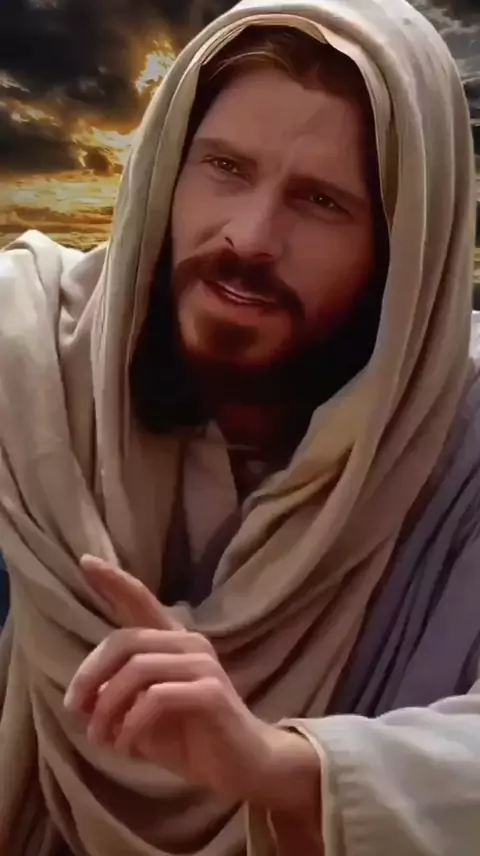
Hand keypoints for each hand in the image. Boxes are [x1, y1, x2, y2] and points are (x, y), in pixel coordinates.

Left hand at [64, 556, 320, 817]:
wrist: (241, 764)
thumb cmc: (190, 736)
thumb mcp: (142, 714)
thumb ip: (115, 698)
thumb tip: (81, 700)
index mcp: (172, 641)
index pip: (140, 601)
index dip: (113, 581)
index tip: (86, 561)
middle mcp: (189, 642)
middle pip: (125, 640)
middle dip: (91, 675)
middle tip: (75, 711)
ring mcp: (202, 663)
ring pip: (137, 669)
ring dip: (108, 707)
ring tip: (100, 738)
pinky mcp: (210, 691)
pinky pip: (156, 699)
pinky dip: (130, 725)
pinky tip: (125, 746)